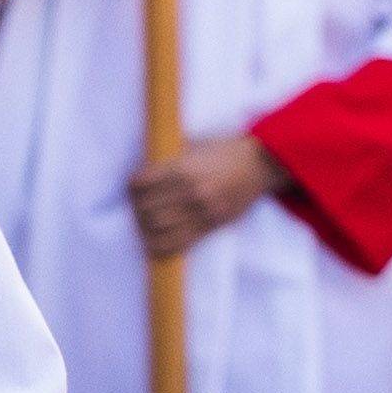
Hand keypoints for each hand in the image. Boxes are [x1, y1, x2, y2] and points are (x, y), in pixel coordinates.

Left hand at [128, 133, 277, 255]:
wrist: (259, 164)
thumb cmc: (226, 150)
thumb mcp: (195, 146)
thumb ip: (172, 159)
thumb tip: (145, 169)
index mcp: (182, 168)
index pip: (141, 185)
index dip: (131, 188)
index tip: (134, 188)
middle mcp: (189, 191)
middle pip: (146, 209)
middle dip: (136, 211)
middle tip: (137, 209)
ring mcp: (201, 211)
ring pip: (158, 228)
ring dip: (145, 229)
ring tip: (144, 225)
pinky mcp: (210, 226)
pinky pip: (177, 244)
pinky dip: (159, 247)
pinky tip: (152, 243)